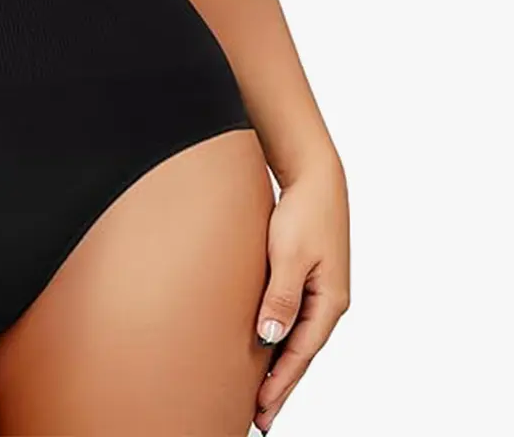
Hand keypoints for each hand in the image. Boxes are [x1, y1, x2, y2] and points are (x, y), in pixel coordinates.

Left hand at [254, 159, 349, 432]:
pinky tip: (265, 347)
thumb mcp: (288, 254)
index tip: (261, 410)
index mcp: (330, 301)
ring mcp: (320, 291)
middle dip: (280, 386)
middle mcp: (328, 302)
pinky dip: (280, 339)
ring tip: (259, 393)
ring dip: (279, 365)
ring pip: (297, 338)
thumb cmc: (303, 211)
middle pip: (301, 353)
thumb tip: (270, 338)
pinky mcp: (307, 278)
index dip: (280, 384)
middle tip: (258, 417)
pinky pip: (292, 318)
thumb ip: (280, 296)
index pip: (300, 354)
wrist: (315, 177)